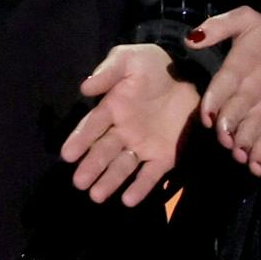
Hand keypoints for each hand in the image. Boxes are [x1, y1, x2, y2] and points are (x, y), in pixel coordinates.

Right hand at [63, 43, 196, 205]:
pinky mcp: (163, 157)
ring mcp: (143, 146)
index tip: (67, 155)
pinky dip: (140, 187)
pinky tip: (128, 200)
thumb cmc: (156, 68)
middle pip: (103, 151)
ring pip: (122, 166)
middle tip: (79, 182)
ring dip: (110, 180)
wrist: (193, 76)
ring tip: (97, 195)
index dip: (80, 140)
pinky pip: (150, 174)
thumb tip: (85, 88)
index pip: (92, 127)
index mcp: (112, 109)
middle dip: (91, 167)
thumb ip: (109, 71)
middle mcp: (123, 132)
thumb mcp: (132, 59)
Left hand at [191, 8, 260, 176]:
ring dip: (242, 145)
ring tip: (235, 153)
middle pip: (235, 114)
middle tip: (221, 138)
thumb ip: (216, 27)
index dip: (213, 105)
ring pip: (251, 130)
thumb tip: (190, 39)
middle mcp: (254, 90)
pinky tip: (254, 168)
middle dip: (226, 130)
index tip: (207, 119)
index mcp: (241, 66)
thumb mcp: (246, 20)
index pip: (223, 88)